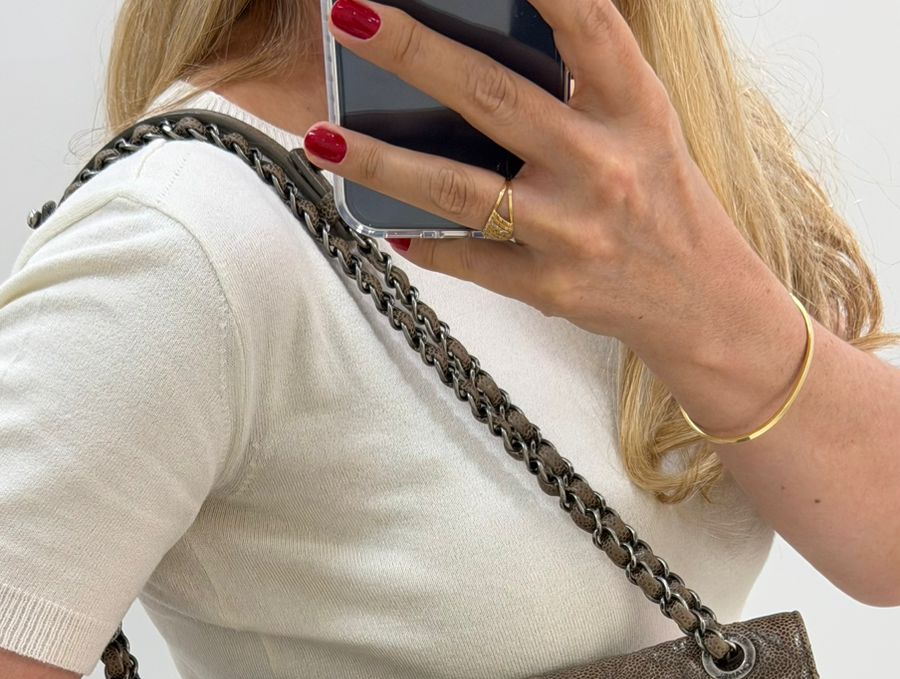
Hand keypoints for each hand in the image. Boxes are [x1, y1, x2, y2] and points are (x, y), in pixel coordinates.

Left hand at [302, 0, 762, 354]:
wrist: (703, 305)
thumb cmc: (660, 198)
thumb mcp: (641, 123)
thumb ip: (582, 77)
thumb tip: (487, 35)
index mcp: (633, 107)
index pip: (585, 24)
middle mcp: (602, 164)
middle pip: (492, 96)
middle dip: (414, 52)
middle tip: (350, 13)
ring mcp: (571, 230)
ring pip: (461, 190)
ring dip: (382, 161)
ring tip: (319, 135)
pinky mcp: (551, 287)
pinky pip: (469, 260)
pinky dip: (422, 241)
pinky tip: (377, 219)